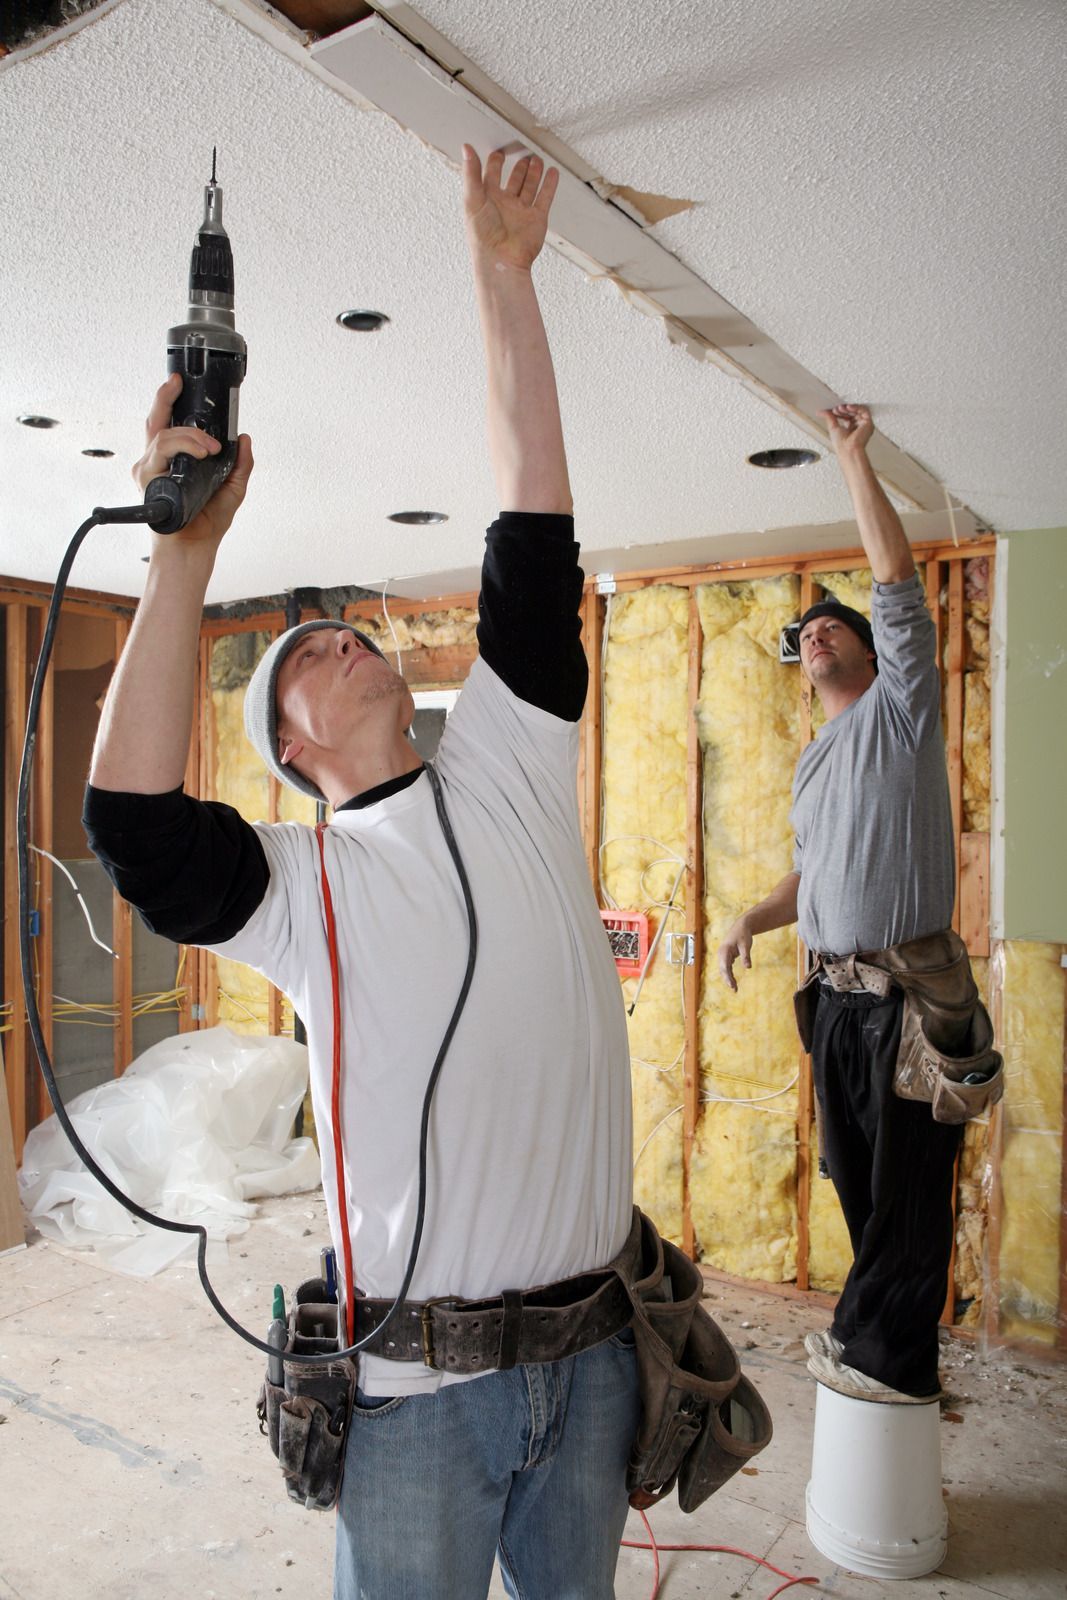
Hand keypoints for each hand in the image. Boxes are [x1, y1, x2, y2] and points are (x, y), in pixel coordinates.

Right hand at [133, 373, 253, 547]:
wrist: (196, 547)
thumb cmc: (207, 522)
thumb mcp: (233, 488)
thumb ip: (240, 464)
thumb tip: (245, 438)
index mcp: (174, 459)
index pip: (168, 423)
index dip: (169, 400)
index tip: (179, 382)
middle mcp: (158, 461)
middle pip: (155, 420)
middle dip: (165, 397)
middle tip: (179, 384)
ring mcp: (151, 469)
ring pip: (163, 435)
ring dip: (190, 434)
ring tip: (211, 447)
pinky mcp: (148, 480)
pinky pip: (160, 452)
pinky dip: (182, 446)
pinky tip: (201, 453)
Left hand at [462, 145, 558, 270]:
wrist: (502, 260)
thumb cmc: (483, 235)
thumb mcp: (472, 198)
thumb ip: (470, 173)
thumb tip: (466, 148)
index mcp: (488, 198)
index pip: (492, 174)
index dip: (495, 162)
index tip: (499, 150)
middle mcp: (505, 204)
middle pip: (514, 179)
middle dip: (519, 166)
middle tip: (524, 152)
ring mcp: (522, 211)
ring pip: (530, 186)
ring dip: (534, 173)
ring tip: (537, 159)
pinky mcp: (537, 218)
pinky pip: (544, 198)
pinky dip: (549, 185)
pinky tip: (552, 173)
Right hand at [717, 919, 752, 992]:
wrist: (742, 926)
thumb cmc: (743, 935)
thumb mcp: (746, 945)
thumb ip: (746, 956)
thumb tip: (748, 967)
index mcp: (724, 951)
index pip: (725, 967)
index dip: (728, 977)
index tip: (732, 985)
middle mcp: (721, 954)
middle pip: (723, 970)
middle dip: (728, 980)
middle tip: (735, 990)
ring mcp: (723, 955)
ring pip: (724, 970)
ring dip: (728, 978)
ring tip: (735, 988)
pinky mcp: (727, 956)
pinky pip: (726, 967)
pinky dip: (729, 974)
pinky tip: (733, 981)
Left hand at [819, 403, 873, 463]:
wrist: (847, 450)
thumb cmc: (842, 446)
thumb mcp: (832, 428)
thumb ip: (828, 417)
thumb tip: (821, 412)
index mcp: (851, 430)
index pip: (847, 416)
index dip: (840, 412)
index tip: (833, 410)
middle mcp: (859, 427)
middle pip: (853, 412)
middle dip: (843, 409)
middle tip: (836, 409)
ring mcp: (864, 425)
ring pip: (858, 410)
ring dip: (848, 407)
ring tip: (840, 408)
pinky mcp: (868, 423)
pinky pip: (864, 410)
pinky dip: (856, 407)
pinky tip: (848, 407)